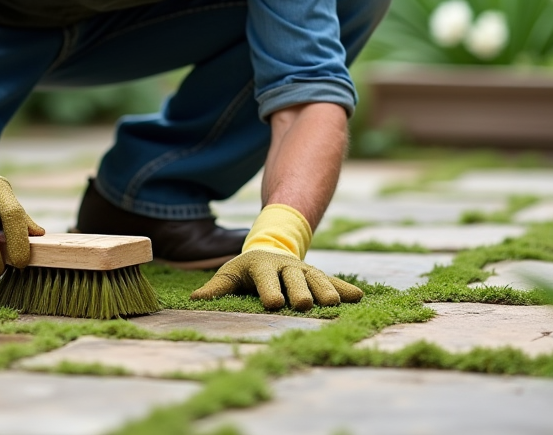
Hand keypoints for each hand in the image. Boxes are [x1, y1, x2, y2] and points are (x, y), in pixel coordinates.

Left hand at [190, 250, 361, 310]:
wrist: (271, 248)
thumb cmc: (246, 270)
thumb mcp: (230, 275)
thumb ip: (216, 288)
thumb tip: (194, 300)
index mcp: (262, 267)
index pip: (265, 279)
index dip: (269, 290)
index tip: (274, 304)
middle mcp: (286, 268)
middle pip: (293, 280)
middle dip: (299, 291)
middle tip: (305, 304)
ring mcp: (304, 271)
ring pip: (316, 280)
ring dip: (325, 291)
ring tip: (333, 303)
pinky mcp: (318, 277)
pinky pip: (333, 282)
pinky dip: (345, 289)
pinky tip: (358, 297)